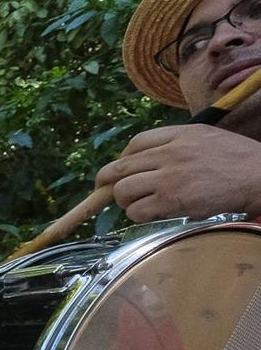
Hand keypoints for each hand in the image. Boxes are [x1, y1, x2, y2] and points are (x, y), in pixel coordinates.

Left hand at [95, 125, 260, 221]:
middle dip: (107, 182)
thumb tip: (146, 160)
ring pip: (123, 190)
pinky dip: (137, 215)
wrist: (260, 177)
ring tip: (137, 204)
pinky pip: (136, 211)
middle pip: (120, 167)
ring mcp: (169, 177)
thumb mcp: (207, 138)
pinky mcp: (172, 201)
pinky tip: (150, 214)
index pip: (136, 143)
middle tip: (105, 191)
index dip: (123, 158)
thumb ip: (177, 144)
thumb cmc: (238, 160)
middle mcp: (170, 153)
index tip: (122, 170)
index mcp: (180, 134)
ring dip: (124, 201)